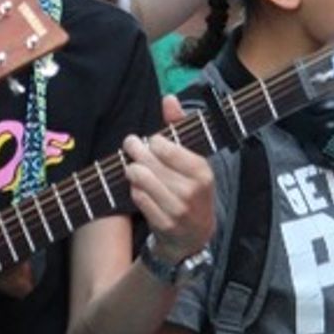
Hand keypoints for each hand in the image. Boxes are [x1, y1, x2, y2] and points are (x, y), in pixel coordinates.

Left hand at [122, 95, 213, 265]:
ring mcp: (177, 210)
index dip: (153, 142)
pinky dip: (135, 190)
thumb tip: (169, 98)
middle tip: (130, 145)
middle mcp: (192, 191)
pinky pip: (138, 198)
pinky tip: (138, 187)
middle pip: (149, 163)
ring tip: (133, 167)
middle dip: (136, 152)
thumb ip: (180, 126)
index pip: (166, 148)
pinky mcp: (164, 224)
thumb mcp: (193, 158)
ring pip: (141, 180)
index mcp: (202, 171)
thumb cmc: (191, 188)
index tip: (150, 141)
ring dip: (133, 171)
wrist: (194, 235)